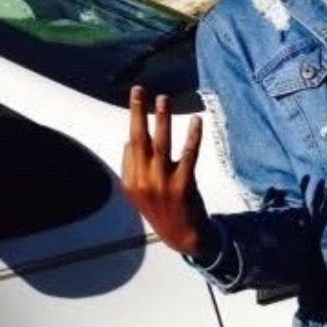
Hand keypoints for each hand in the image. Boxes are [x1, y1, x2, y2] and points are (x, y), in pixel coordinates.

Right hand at [120, 84, 210, 255]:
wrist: (184, 236)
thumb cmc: (164, 210)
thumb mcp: (140, 193)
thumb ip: (133, 169)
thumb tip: (130, 141)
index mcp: (130, 182)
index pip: (131, 147)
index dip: (137, 125)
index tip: (140, 104)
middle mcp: (142, 181)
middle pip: (138, 139)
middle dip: (137, 112)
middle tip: (139, 89)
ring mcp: (162, 183)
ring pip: (161, 144)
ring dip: (162, 118)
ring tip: (163, 98)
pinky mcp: (183, 185)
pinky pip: (188, 155)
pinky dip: (192, 136)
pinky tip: (196, 121)